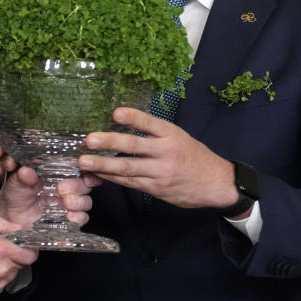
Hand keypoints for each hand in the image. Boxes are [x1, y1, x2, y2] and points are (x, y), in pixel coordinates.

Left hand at [0, 169, 101, 228]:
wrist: (12, 218)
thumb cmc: (17, 195)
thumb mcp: (17, 183)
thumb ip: (22, 178)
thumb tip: (26, 171)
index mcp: (59, 173)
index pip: (79, 168)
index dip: (85, 168)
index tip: (82, 169)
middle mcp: (68, 188)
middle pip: (85, 184)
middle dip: (77, 186)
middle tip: (61, 188)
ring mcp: (69, 204)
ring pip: (86, 201)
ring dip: (78, 201)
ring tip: (65, 203)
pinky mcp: (68, 219)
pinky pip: (82, 218)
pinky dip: (78, 216)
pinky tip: (69, 215)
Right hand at [0, 217, 38, 299]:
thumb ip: (1, 224)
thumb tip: (18, 228)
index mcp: (1, 250)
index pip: (31, 254)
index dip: (28, 248)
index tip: (21, 244)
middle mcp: (3, 269)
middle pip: (22, 264)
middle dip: (14, 256)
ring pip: (11, 274)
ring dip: (5, 267)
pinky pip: (1, 284)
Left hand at [78, 107, 238, 209]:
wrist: (216, 183)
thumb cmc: (193, 156)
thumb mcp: (179, 137)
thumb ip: (155, 133)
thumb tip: (122, 124)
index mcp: (171, 134)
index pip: (150, 123)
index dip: (132, 118)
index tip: (115, 113)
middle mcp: (165, 151)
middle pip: (134, 146)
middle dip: (109, 143)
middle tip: (89, 140)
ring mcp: (160, 172)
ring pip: (128, 168)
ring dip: (103, 165)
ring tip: (84, 162)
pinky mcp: (156, 188)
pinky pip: (130, 182)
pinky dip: (112, 178)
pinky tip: (98, 174)